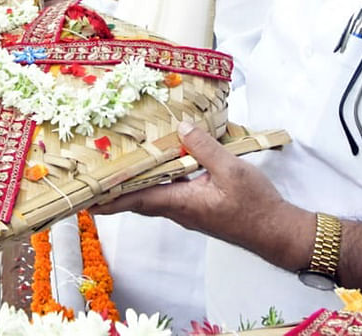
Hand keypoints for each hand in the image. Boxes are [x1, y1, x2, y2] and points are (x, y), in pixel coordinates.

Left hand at [93, 121, 309, 267]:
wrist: (277, 233)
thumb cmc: (256, 207)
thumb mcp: (232, 171)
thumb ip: (205, 148)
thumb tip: (182, 128)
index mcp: (181, 203)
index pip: (136, 200)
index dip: (109, 197)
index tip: (84, 198)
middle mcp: (178, 209)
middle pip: (137, 198)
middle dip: (113, 189)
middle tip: (90, 177)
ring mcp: (188, 210)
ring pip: (152, 194)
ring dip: (133, 183)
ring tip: (115, 166)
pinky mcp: (198, 206)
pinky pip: (168, 191)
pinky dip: (156, 179)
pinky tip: (157, 164)